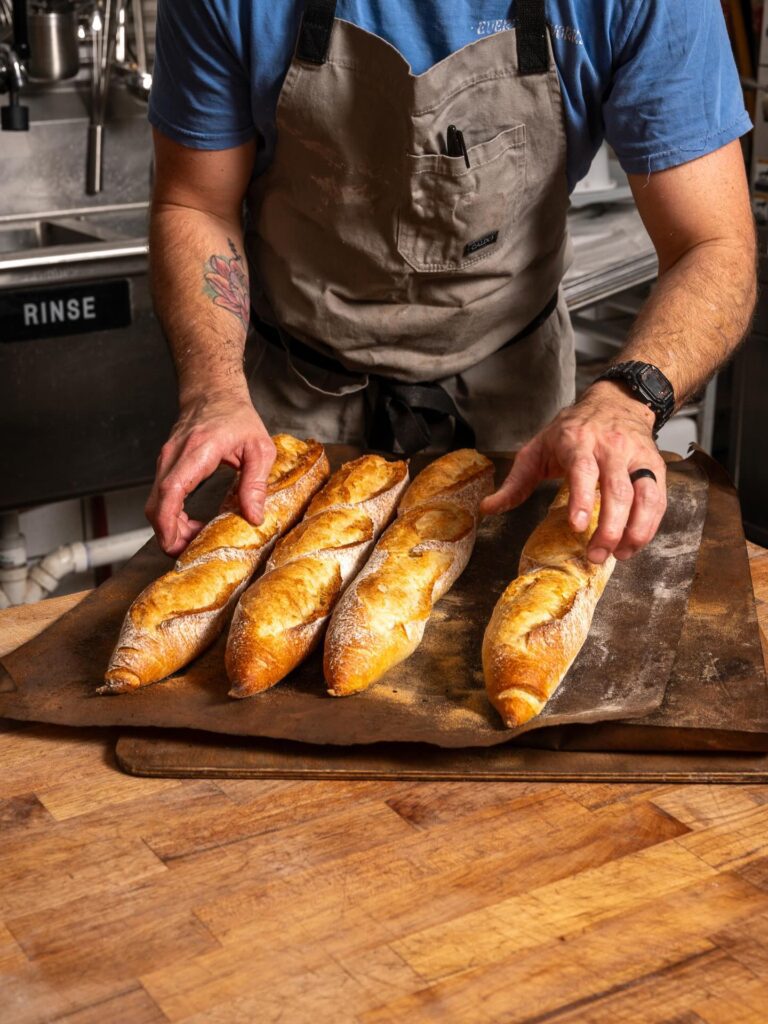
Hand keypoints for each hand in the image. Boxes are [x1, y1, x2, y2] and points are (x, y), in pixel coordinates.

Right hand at [145, 387, 275, 555]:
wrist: (214, 392)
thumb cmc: (237, 417)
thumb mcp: (259, 449)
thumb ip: (255, 483)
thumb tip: (253, 517)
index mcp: (197, 451)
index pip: (172, 491)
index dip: (169, 522)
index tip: (175, 544)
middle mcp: (173, 457)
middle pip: (156, 504)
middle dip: (168, 534)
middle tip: (192, 550)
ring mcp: (165, 461)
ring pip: (155, 503)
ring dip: (170, 527)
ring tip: (196, 537)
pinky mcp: (165, 466)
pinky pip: (161, 497)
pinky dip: (171, 515)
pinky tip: (192, 523)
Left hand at [480, 382, 667, 562]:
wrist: (617, 401)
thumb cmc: (573, 429)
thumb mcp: (537, 448)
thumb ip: (515, 482)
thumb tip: (488, 509)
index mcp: (578, 441)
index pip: (583, 472)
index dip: (582, 500)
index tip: (578, 527)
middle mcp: (611, 447)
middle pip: (618, 491)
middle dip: (610, 529)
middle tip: (596, 555)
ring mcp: (637, 456)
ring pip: (645, 497)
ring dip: (635, 531)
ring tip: (619, 554)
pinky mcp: (655, 466)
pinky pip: (658, 499)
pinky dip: (650, 524)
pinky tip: (634, 543)